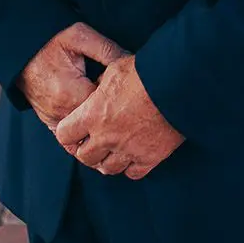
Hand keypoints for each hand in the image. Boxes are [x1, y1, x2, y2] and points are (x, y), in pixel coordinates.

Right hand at [16, 23, 126, 130]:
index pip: (106, 107)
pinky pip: (69, 137)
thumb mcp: (81, 36)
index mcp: (70, 93)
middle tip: (116, 96)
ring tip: (107, 108)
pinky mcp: (48, 120)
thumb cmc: (50, 40)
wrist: (20, 48)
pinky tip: (94, 120)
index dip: (117, 96)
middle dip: (110, 114)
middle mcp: (60, 112)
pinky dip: (83, 133)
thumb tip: (133, 60)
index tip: (119, 84)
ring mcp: (52, 119)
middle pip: (96, 125)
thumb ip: (107, 50)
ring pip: (84, 135)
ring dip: (97, 125)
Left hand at [55, 55, 184, 178]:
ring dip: (108, 160)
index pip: (64, 135)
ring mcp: (128, 149)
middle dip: (88, 150)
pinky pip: (133, 173)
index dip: (69, 133)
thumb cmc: (145, 72)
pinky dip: (131, 166)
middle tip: (95, 142)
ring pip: (108, 168)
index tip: (76, 130)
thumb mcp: (114, 70)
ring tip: (114, 150)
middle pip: (85, 157)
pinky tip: (134, 155)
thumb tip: (97, 92)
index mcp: (92, 115)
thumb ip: (100, 85)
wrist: (178, 83)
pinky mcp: (150, 157)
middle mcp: (106, 137)